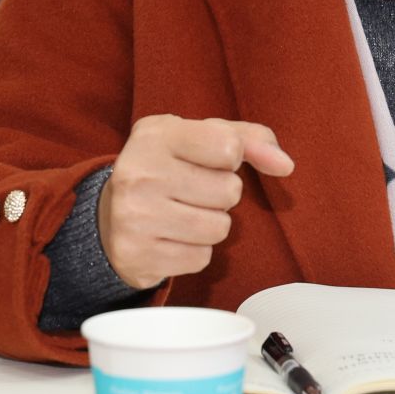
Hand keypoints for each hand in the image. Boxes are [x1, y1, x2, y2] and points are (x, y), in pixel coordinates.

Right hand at [98, 115, 294, 289]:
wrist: (109, 216)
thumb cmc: (167, 168)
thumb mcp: (200, 138)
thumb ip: (249, 140)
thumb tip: (286, 165)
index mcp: (156, 135)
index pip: (229, 147)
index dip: (230, 158)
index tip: (208, 159)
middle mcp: (139, 173)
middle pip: (229, 191)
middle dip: (221, 194)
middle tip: (192, 190)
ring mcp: (135, 217)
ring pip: (219, 228)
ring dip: (212, 224)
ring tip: (184, 213)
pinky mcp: (137, 256)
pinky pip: (201, 258)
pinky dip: (195, 250)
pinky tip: (172, 237)